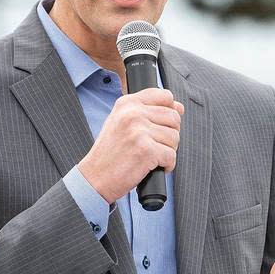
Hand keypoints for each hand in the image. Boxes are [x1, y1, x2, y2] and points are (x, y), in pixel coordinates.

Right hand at [77, 88, 184, 203]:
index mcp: (127, 103)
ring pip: (174, 137)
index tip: (162, 126)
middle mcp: (132, 113)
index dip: (170, 112)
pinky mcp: (146, 150)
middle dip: (169, 135)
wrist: (95, 177)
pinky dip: (167, 165)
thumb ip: (148, 111)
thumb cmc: (110, 152)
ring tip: (151, 157)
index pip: (164, 96)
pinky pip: (171, 156)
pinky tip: (152, 167)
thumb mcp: (122, 122)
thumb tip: (179, 107)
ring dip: (168, 151)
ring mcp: (139, 131)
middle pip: (173, 118)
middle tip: (155, 146)